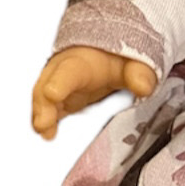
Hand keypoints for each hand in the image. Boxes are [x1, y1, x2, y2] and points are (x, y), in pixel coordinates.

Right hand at [30, 47, 157, 139]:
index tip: (53, 93)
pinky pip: (47, 109)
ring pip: (42, 97)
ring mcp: (56, 85)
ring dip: (41, 114)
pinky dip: (45, 121)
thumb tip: (143, 87)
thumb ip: (139, 73)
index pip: (70, 71)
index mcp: (82, 61)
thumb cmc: (116, 57)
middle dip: (43, 103)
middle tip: (43, 123)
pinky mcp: (57, 100)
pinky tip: (47, 133)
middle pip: (47, 84)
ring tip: (45, 131)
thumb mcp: (133, 62)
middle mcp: (62, 70)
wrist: (105, 52)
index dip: (60, 82)